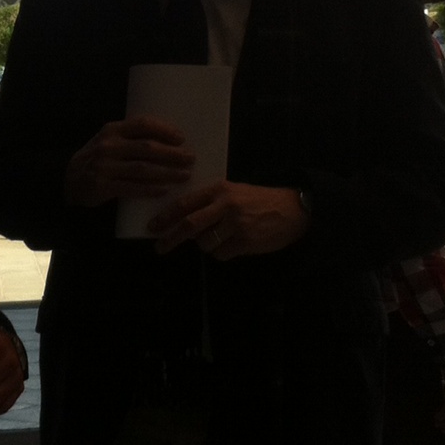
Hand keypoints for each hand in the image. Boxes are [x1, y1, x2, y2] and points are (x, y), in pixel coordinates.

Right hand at [65, 116, 192, 207]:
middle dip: (172, 154)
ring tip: (184, 175)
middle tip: (190, 158)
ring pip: (143, 169)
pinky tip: (164, 190)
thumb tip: (168, 139)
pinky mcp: (102, 186)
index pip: (142, 124)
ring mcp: (104, 166)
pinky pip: (132, 188)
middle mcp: (108, 146)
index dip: (164, 130)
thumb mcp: (108, 141)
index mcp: (112, 130)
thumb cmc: (97, 159)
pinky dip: (150, 189)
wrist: (69, 181)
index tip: (182, 138)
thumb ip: (130, 137)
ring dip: (167, 173)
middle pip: (147, 148)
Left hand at [149, 180, 308, 258]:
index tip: (152, 227)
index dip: (166, 216)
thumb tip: (179, 218)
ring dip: (206, 244)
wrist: (292, 209)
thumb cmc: (257, 200)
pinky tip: (236, 243)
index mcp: (219, 190)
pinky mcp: (245, 242)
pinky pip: (221, 254)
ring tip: (222, 236)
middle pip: (189, 225)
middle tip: (159, 247)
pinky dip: (222, 252)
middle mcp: (226, 206)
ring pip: (204, 243)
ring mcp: (236, 225)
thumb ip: (209, 201)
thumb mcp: (233, 192)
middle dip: (170, 238)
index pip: (185, 203)